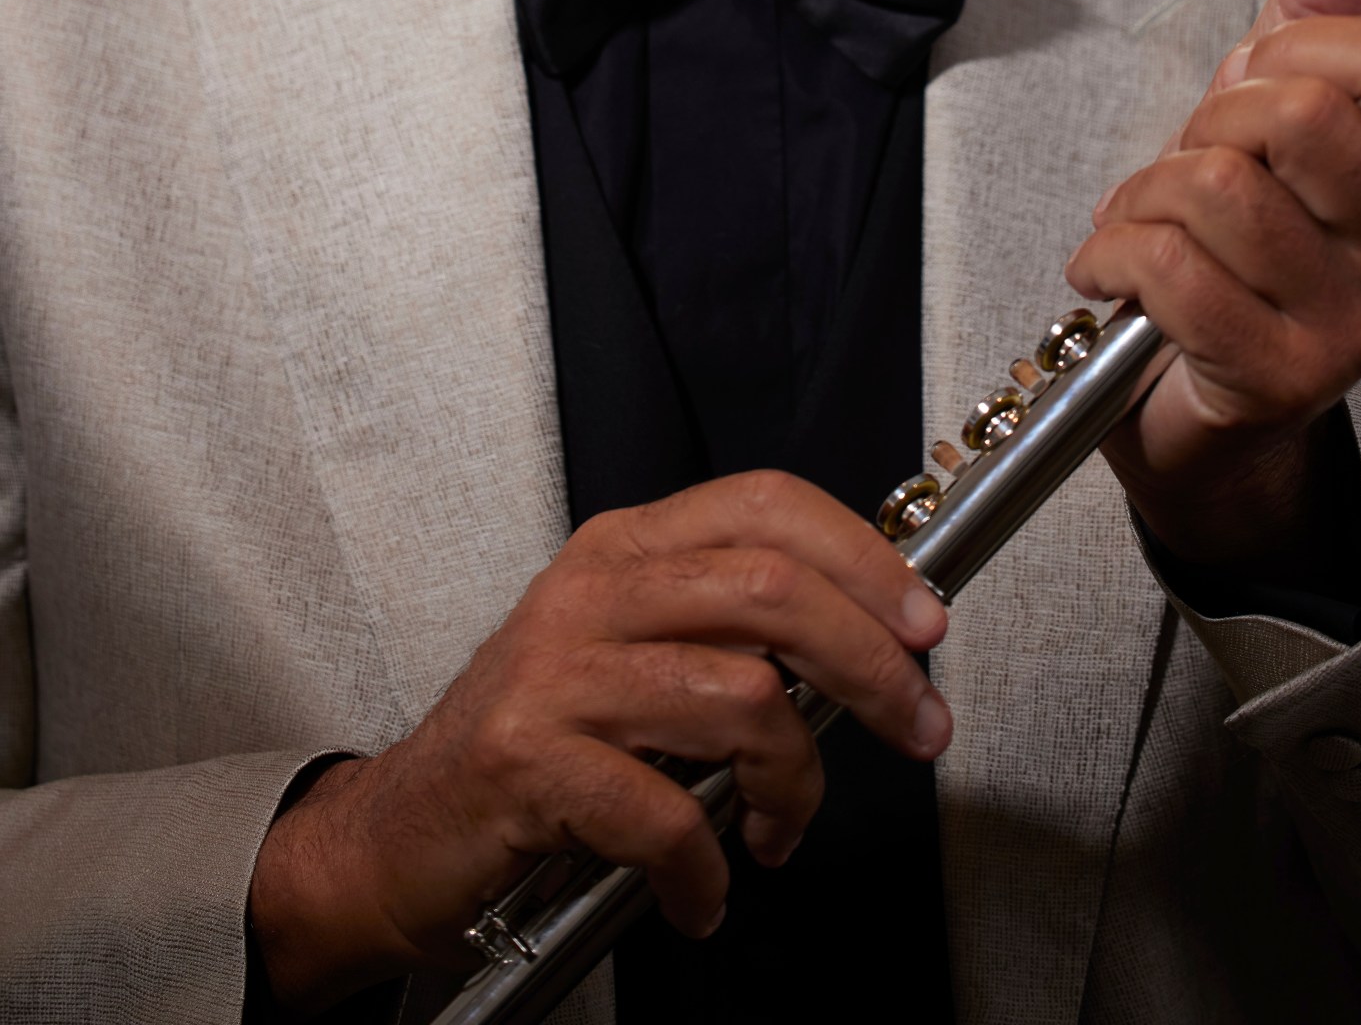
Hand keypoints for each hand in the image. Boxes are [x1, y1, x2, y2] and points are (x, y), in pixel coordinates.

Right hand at [248, 470, 949, 1012]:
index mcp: (623, 549)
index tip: (924, 622)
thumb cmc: (536, 750)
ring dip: (794, 784)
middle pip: (772, 590)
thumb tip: (868, 640)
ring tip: (776, 830)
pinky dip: (706, 870)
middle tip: (918, 727)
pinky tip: (702, 893)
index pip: (765, 504)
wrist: (399, 833)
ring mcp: (555, 674)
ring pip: (742, 697)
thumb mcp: (631, 657)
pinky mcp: (527, 763)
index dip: (863, 557)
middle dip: (872, 664)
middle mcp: (591, 591)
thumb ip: (726, 632)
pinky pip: (666, 815)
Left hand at [1064, 0, 1360, 572]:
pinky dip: (1112, 251)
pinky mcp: (1281, 376)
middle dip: (1211, 118)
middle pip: (1298, 114)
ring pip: (1221, 185)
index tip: (1257, 77)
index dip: (1298, 45)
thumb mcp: (1275, 111)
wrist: (1203, 408)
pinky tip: (1111, 267)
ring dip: (1147, 191)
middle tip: (1194, 159)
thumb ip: (1321, 13)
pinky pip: (1170, 266)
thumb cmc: (1239, 251)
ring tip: (1144, 217)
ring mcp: (1357, 324)